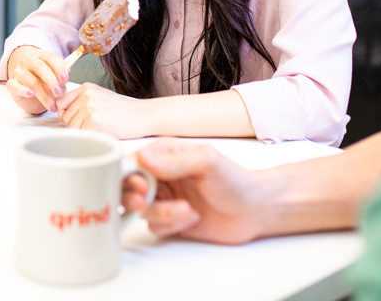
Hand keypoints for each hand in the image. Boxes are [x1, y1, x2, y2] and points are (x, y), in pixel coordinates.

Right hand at [5, 45, 68, 114]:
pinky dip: (23, 90)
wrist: (28, 89)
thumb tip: (68, 70)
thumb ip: (61, 73)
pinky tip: (32, 94)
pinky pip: (15, 86)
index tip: (65, 80)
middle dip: (52, 81)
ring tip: (52, 105)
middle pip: (40, 67)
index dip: (59, 68)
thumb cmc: (44, 80)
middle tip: (59, 94)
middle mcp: (28, 61)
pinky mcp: (11, 83)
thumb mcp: (55, 75)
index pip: (50, 57)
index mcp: (40, 55)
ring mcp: (18, 71)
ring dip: (43, 95)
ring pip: (31, 81)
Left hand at [56, 83, 149, 138]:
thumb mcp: (100, 96)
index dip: (65, 113)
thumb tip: (61, 112)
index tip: (73, 118)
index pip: (60, 102)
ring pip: (72, 127)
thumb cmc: (122, 109)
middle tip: (92, 123)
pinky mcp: (95, 122)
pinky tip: (102, 131)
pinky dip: (90, 137)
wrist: (142, 116)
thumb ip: (81, 100)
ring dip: (83, 131)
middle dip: (75, 124)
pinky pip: (82, 135)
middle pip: (65, 117)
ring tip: (99, 127)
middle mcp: (86, 96)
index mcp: (86, 88)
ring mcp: (90, 109)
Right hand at [122, 138, 266, 244]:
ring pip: (141, 210)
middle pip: (126, 188)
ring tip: (188, 210)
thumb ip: (175, 161)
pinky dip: (171, 225)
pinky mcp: (168, 219)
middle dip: (135, 198)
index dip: (126, 176)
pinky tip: (192, 218)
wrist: (254, 209)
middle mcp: (158, 174)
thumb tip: (144, 159)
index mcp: (162, 153)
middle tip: (146, 202)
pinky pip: (154, 226)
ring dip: (163, 214)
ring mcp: (162, 198)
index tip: (139, 187)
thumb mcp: (206, 162)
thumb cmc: (234, 179)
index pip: (130, 162)